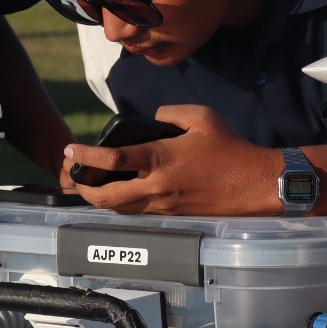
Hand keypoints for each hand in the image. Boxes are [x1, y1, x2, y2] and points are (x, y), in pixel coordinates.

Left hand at [63, 105, 281, 215]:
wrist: (255, 184)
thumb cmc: (230, 148)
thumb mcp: (201, 116)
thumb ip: (169, 113)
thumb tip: (153, 118)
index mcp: (161, 159)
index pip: (113, 160)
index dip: (87, 155)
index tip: (71, 149)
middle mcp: (158, 186)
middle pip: (108, 197)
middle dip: (85, 190)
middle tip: (75, 178)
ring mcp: (165, 204)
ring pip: (121, 209)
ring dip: (102, 200)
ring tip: (94, 185)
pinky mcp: (174, 214)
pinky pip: (140, 211)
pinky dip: (124, 204)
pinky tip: (123, 192)